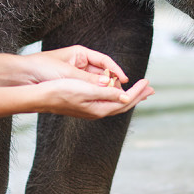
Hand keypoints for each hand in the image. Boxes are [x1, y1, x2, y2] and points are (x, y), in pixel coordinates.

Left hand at [20, 45, 129, 88]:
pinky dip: (95, 93)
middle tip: (124, 91)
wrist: (23, 75)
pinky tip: (101, 99)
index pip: (105, 61)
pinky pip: (88, 88)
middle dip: (114, 81)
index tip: (126, 80)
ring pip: (97, 82)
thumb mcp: (67, 73)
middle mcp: (80, 63)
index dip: (116, 70)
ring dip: (106, 88)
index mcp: (81, 53)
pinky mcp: (72, 83)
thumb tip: (107, 84)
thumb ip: (88, 80)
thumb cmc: (42, 67)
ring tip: (116, 97)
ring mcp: (77, 73)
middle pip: (103, 73)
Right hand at [36, 77, 153, 118]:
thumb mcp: (86, 89)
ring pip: (115, 103)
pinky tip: (116, 92)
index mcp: (99, 108)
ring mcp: (91, 109)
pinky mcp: (85, 105)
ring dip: (128, 96)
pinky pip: (107, 101)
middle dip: (138, 96)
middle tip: (151, 89)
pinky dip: (117, 95)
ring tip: (138, 91)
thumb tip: (126, 98)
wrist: (42, 96)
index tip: (147, 81)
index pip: (125, 100)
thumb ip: (106, 93)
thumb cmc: (62, 90)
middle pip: (123, 104)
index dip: (138, 91)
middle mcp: (97, 111)